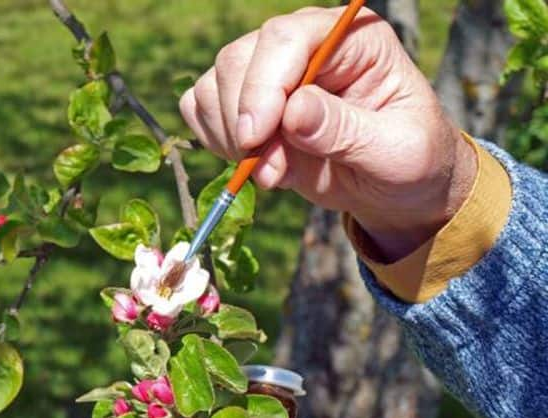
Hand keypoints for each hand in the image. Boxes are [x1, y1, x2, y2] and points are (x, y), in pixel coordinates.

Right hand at [179, 6, 476, 260]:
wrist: (393, 187)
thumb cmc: (410, 161)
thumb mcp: (397, 152)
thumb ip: (346, 131)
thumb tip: (293, 112)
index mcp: (350, 39)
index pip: (286, 38)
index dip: (263, 86)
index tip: (256, 138)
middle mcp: (304, 46)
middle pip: (239, 59)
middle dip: (243, 121)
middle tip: (270, 172)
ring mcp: (269, 72)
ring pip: (213, 84)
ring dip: (229, 138)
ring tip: (273, 173)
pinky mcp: (244, 102)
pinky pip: (200, 109)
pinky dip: (214, 140)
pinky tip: (253, 162)